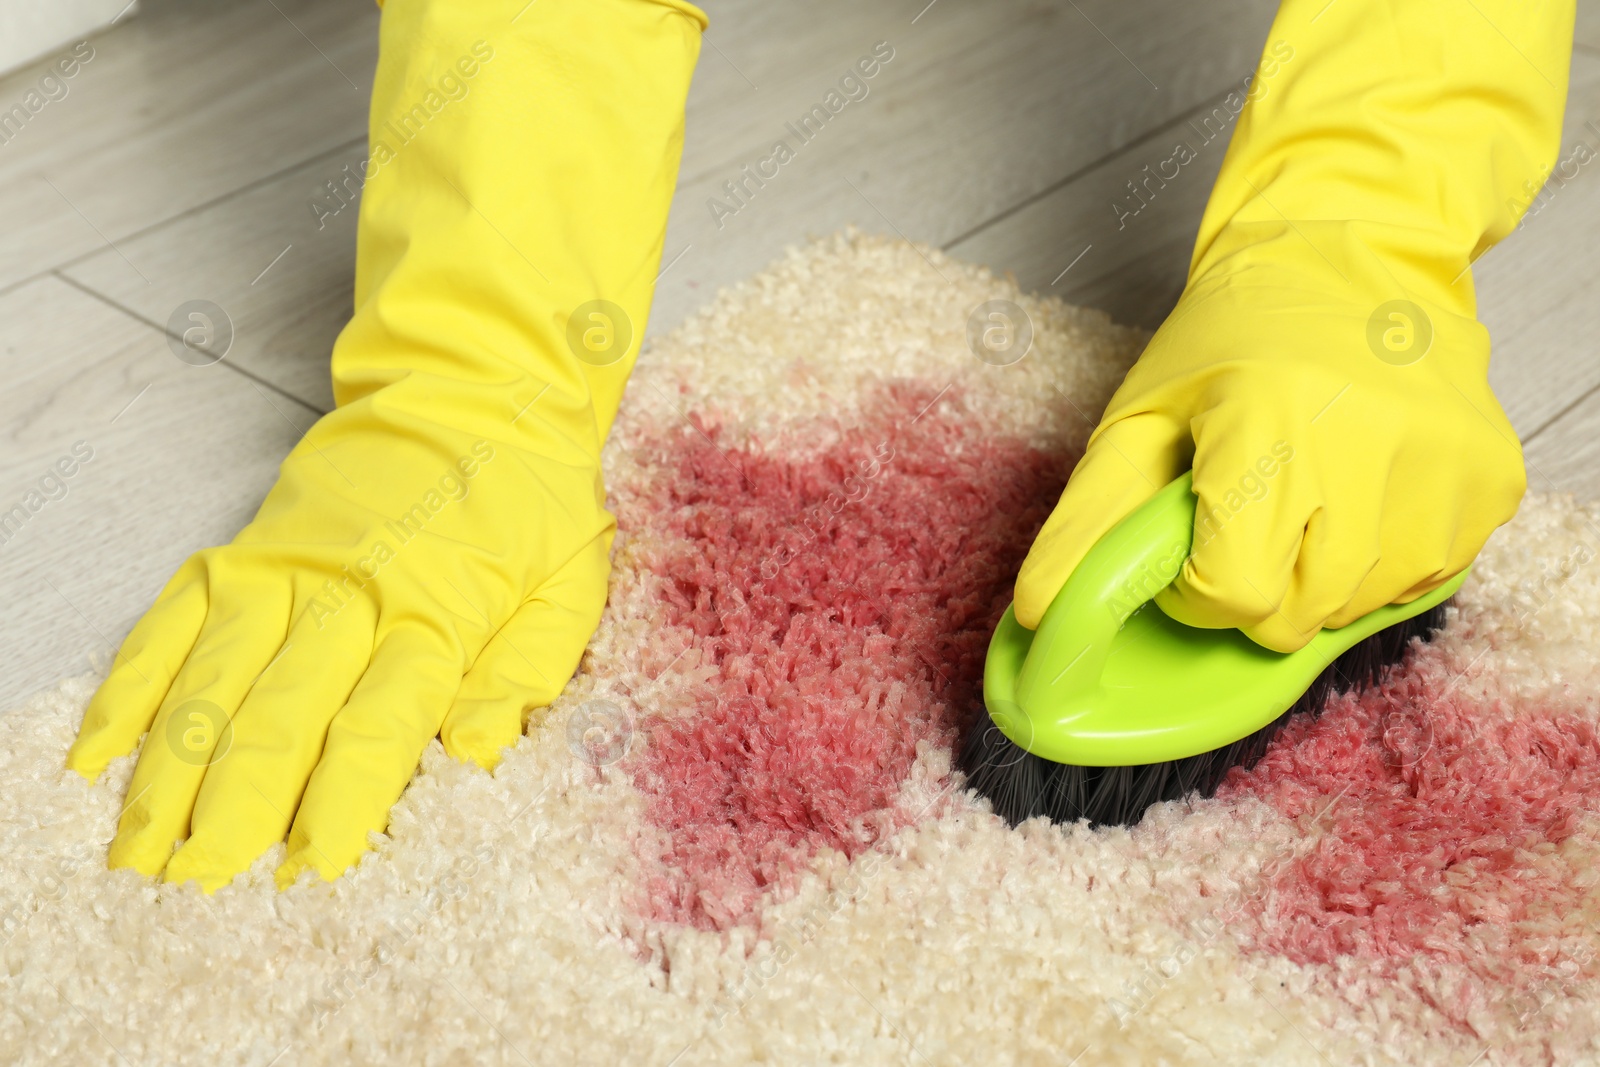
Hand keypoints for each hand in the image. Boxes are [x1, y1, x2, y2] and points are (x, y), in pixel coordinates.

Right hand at [67, 378, 612, 889]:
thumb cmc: (531, 498)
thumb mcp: (568, 582)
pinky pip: (172, 621)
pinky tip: (98, 752)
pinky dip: (131, 685)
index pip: (378, 727)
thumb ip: (526, 669)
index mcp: (437, 612)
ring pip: (213, 679)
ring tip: (138, 851)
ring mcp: (285, 569)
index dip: (341, 805)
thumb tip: (479, 757)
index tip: (312, 872)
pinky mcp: (244, 548)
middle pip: (281, 716)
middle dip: (238, 810)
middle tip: (201, 886)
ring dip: (169, 769)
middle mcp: (349, 594)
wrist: (478, 390)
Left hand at [1014, 0, 1568, 649]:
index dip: (1199, 587)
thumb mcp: (1140, 418)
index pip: (1235, 592)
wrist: (1352, 250)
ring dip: (1321, 578)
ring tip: (1310, 494)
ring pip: (1363, 608)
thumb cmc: (1231, 338)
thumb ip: (1088, 522)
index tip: (1197, 539)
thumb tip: (1038, 615)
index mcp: (1270, 425)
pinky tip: (1365, 489)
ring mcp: (1443, 467)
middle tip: (1252, 516)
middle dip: (1258, 590)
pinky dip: (1385, 558)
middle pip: (1299, 616)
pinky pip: (1427, 577)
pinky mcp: (1492, 478)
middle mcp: (1370, 447)